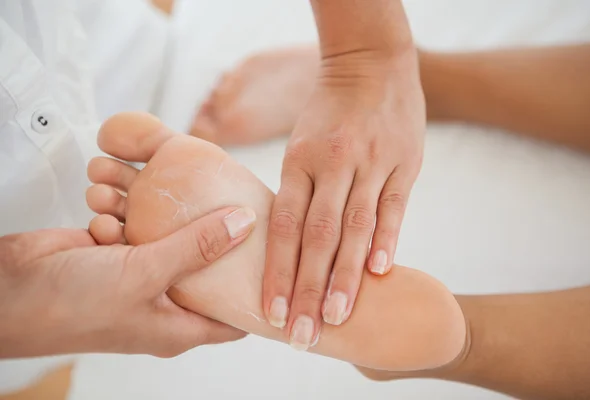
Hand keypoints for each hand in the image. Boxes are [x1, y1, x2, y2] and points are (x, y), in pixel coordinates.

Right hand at [0, 206, 255, 358]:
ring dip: (152, 212)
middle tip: (229, 198)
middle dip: (211, 232)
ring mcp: (138, 272)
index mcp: (178, 324)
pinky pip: (132, 222)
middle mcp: (163, 300)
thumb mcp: (146, 275)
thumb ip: (197, 247)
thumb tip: (243, 224)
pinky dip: (119, 210)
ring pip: (165, 233)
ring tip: (136, 194)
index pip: (232, 315)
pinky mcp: (115, 250)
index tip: (277, 257)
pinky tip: (102, 204)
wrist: (9, 292)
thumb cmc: (73, 307)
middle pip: (204, 264)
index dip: (254, 289)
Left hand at [263, 50, 424, 348]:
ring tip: (338, 317)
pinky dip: (387, 240)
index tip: (272, 313)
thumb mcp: (303, 146)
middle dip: (309, 289)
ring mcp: (371, 163)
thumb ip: (302, 194)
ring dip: (346, 276)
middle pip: (318, 236)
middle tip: (302, 335)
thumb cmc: (329, 114)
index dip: (277, 272)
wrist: (371, 63)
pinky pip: (394, 206)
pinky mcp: (405, 162)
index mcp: (299, 161)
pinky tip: (380, 273)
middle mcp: (333, 164)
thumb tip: (294, 249)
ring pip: (356, 227)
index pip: (284, 226)